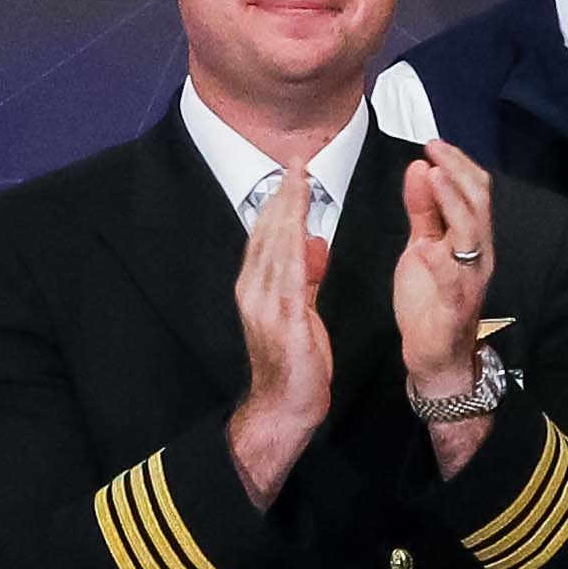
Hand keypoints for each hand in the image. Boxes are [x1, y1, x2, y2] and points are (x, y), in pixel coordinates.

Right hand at [227, 170, 331, 503]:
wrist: (283, 406)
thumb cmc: (295, 364)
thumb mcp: (302, 312)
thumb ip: (305, 278)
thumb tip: (314, 244)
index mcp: (257, 287)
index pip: (267, 235)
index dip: (280, 203)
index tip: (293, 173)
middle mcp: (253, 289)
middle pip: (267, 233)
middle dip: (282, 196)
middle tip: (296, 162)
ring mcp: (263, 302)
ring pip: (274, 245)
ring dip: (287, 211)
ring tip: (299, 180)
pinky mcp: (281, 316)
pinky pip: (288, 272)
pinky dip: (295, 244)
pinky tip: (303, 224)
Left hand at [391, 141, 499, 399]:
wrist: (436, 353)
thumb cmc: (431, 298)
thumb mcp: (422, 245)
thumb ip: (423, 210)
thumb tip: (421, 168)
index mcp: (471, 238)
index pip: (475, 191)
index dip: (458, 164)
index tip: (433, 144)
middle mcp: (478, 254)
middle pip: (479, 203)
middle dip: (457, 172)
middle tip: (433, 149)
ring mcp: (470, 278)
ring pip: (473, 232)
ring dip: (453, 202)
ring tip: (434, 174)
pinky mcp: (455, 304)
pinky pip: (454, 278)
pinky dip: (442, 259)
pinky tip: (428, 243)